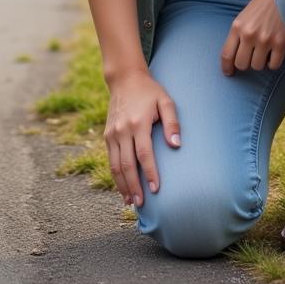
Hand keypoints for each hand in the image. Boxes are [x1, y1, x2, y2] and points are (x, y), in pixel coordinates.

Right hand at [104, 69, 180, 206]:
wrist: (124, 79)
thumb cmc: (150, 91)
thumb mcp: (166, 101)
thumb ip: (173, 123)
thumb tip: (176, 145)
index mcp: (138, 123)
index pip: (144, 154)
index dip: (150, 173)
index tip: (156, 189)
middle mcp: (122, 130)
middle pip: (126, 164)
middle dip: (134, 186)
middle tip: (141, 204)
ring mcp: (112, 133)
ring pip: (115, 164)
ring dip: (122, 185)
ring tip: (130, 202)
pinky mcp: (107, 134)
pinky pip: (110, 159)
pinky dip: (115, 175)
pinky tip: (122, 187)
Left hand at [220, 0, 284, 74]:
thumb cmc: (262, 6)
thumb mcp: (243, 17)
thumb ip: (238, 35)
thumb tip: (234, 57)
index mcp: (237, 27)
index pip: (226, 54)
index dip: (226, 67)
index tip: (229, 73)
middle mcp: (249, 34)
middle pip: (242, 64)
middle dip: (245, 64)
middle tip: (250, 58)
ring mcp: (265, 40)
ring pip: (258, 66)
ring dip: (260, 63)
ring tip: (264, 53)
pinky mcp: (281, 43)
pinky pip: (274, 65)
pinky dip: (273, 63)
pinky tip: (274, 54)